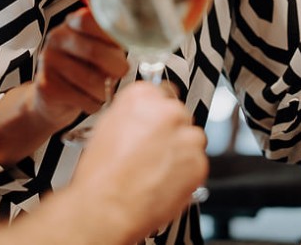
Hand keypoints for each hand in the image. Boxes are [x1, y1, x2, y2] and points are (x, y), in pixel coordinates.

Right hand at [32, 7, 129, 127]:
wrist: (52, 98)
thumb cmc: (83, 70)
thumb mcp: (97, 49)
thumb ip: (113, 42)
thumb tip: (140, 40)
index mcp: (72, 23)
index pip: (90, 20)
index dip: (111, 34)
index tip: (124, 47)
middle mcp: (57, 38)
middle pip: (94, 51)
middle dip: (116, 66)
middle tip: (123, 72)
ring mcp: (48, 61)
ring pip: (90, 80)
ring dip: (105, 91)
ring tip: (104, 91)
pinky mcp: (46, 86)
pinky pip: (81, 98)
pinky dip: (93, 104)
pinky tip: (90, 101)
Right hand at [71, 82, 207, 241]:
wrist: (108, 207)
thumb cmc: (101, 174)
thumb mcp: (107, 127)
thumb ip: (132, 115)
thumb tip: (141, 118)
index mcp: (142, 96)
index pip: (159, 92)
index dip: (154, 112)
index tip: (152, 123)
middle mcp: (168, 111)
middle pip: (177, 114)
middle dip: (169, 131)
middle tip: (152, 149)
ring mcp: (187, 137)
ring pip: (191, 138)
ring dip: (180, 150)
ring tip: (157, 168)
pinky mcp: (199, 163)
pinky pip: (197, 162)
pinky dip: (186, 171)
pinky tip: (164, 180)